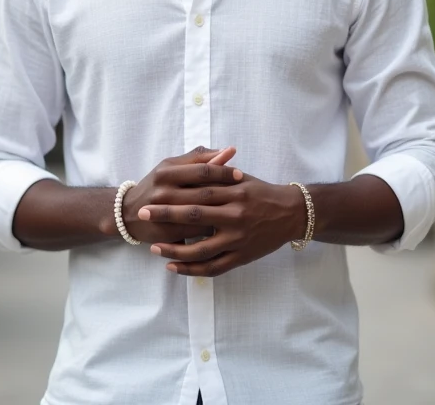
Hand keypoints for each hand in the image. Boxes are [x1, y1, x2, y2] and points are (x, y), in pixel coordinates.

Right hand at [121, 146, 243, 245]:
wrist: (128, 213)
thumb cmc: (158, 185)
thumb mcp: (174, 167)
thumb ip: (200, 158)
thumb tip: (230, 150)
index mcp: (167, 173)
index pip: (202, 170)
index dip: (223, 172)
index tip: (240, 175)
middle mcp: (164, 192)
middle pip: (204, 194)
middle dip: (227, 194)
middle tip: (245, 195)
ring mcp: (165, 216)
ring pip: (202, 216)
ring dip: (222, 214)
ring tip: (239, 212)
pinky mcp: (167, 234)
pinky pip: (196, 234)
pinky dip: (212, 231)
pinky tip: (224, 228)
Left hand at [137, 172, 307, 277]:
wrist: (292, 213)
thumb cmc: (261, 192)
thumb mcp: (241, 178)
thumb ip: (217, 173)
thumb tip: (191, 165)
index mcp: (234, 193)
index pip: (198, 193)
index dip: (173, 195)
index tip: (151, 197)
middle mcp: (236, 216)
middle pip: (195, 216)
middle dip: (166, 216)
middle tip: (142, 215)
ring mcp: (239, 239)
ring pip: (201, 249)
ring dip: (175, 249)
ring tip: (155, 249)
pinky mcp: (242, 256)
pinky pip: (214, 267)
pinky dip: (192, 269)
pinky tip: (174, 267)